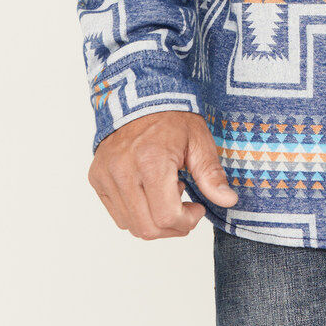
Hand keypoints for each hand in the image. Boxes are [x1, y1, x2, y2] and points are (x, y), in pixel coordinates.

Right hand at [88, 110, 237, 238]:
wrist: (140, 97)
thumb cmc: (171, 117)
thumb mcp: (198, 141)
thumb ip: (211, 174)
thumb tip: (228, 201)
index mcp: (150, 160)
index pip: (166, 216)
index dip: (187, 222)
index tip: (198, 209)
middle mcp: (122, 170)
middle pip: (147, 228)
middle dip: (172, 228)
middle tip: (185, 209)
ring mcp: (105, 175)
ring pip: (130, 225)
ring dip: (154, 220)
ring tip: (166, 192)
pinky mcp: (96, 178)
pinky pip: (117, 214)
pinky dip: (137, 213)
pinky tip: (150, 191)